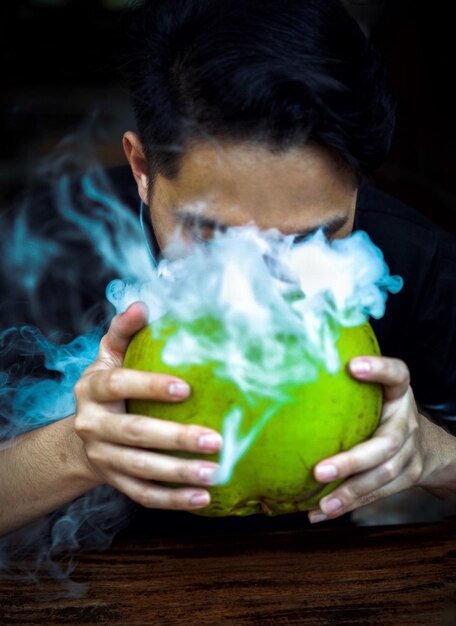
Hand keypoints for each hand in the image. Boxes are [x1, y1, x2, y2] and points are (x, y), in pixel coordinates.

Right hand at [74, 301, 222, 510]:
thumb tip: (143, 305)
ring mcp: (102, 457)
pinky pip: (143, 495)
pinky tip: (203, 498)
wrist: (83, 435)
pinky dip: (173, 500)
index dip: (149, 386)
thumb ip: (124, 331)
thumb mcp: (109, 355)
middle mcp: (92, 425)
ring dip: (179, 473)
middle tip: (216, 439)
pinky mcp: (113, 481)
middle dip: (175, 438)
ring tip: (215, 472)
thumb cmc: (108, 386)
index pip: (118, 385)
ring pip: (141, 469)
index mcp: (92, 389)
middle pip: (134, 433)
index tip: (187, 388)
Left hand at [308, 355, 427, 522]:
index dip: (379, 370)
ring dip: (349, 492)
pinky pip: (376, 495)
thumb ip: (348, 384)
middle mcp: (407, 423)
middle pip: (385, 445)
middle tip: (319, 471)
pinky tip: (320, 512)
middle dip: (351, 461)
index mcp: (399, 393)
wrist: (427, 445)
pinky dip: (348, 504)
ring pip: (382, 476)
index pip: (397, 375)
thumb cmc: (385, 411)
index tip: (353, 366)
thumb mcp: (377, 390)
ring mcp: (410, 453)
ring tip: (322, 503)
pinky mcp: (406, 477)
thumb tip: (293, 370)